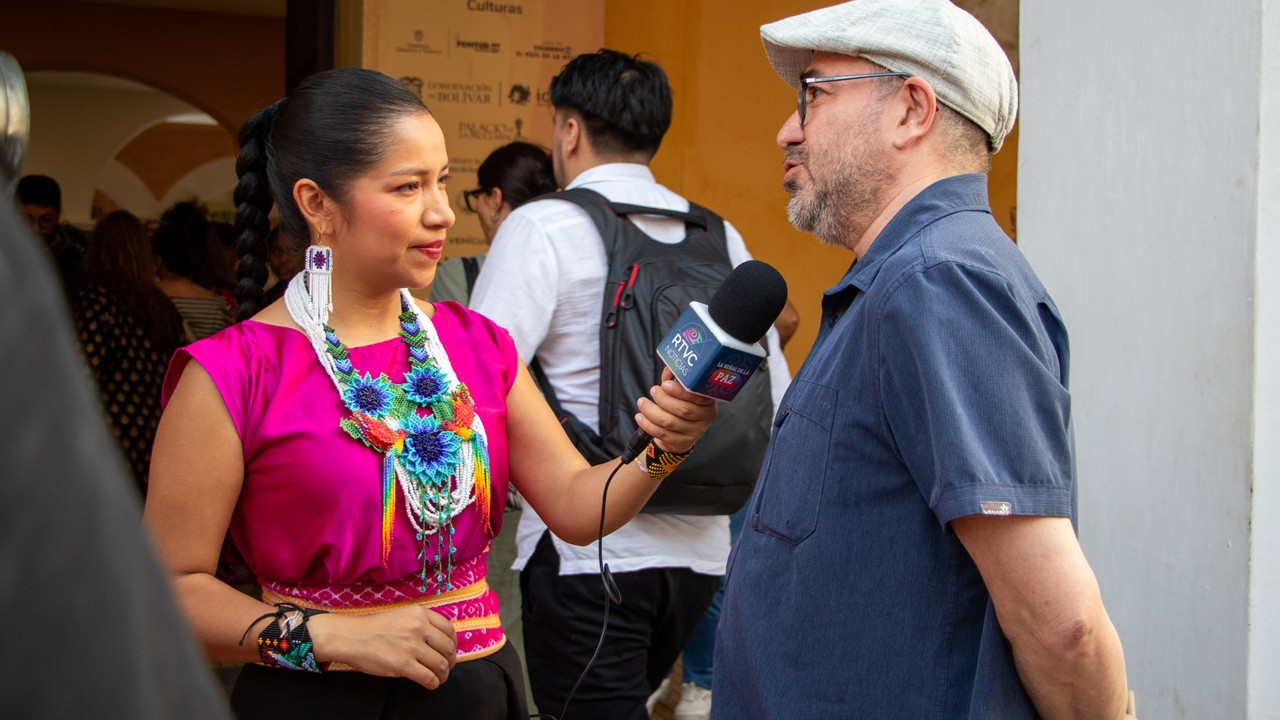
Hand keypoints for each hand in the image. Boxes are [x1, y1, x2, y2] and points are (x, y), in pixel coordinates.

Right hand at [307, 605, 456, 689]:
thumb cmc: (373, 628)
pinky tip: (430, 684)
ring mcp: (411, 646)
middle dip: (450, 661)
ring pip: (441, 665)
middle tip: (446, 667)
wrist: (351, 637)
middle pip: (448, 648)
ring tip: (439, 678)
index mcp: (420, 614)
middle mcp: (418, 627)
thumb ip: (420, 624)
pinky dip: (433, 683)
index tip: (449, 651)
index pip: (449, 630)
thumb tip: (438, 640)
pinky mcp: (404, 664)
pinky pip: (428, 677)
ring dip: (443, 675)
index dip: (452, 644)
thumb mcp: (402, 616)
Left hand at [634, 367, 716, 454]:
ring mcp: (694, 433)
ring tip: (642, 402)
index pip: (697, 397)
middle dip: (663, 399)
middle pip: (683, 410)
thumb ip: (674, 379)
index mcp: (708, 402)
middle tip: (653, 391)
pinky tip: (640, 416)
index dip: (680, 391)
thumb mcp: (680, 391)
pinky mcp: (682, 443)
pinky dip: (648, 424)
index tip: (665, 384)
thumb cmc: (680, 405)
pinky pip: (662, 433)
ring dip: (651, 411)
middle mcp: (705, 418)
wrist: (680, 433)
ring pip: (669, 422)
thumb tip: (668, 370)